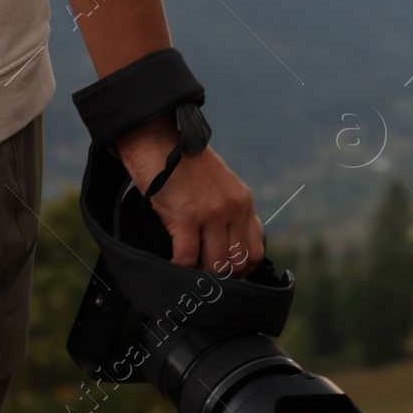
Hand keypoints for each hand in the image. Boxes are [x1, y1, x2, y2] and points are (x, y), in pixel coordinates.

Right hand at [114, 115, 264, 275]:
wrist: (156, 137)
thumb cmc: (181, 164)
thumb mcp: (218, 186)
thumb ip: (226, 213)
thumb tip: (223, 248)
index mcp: (244, 202)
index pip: (255, 252)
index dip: (239, 269)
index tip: (222, 272)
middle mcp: (233, 209)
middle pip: (236, 264)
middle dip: (218, 275)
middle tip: (200, 274)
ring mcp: (211, 213)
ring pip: (214, 266)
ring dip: (198, 274)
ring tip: (186, 268)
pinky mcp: (185, 216)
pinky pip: (187, 258)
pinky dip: (179, 267)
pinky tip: (171, 262)